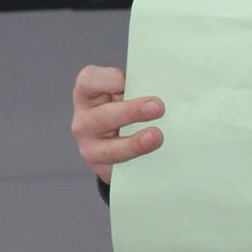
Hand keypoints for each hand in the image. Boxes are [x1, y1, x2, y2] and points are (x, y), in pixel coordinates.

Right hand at [70, 64, 165, 185]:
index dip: (110, 80)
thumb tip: (167, 88)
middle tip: (157, 107)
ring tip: (157, 137)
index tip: (128, 82)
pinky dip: (139, 164)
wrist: (121, 138)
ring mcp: (90, 148)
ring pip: (110, 149)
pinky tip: (155, 158)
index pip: (90, 81)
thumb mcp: (127, 89)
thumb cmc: (126, 103)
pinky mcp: (103, 170)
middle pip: (103, 116)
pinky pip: (120, 171)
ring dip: (135, 143)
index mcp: (86, 92)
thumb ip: (139, 86)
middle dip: (131, 112)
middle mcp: (83, 120)